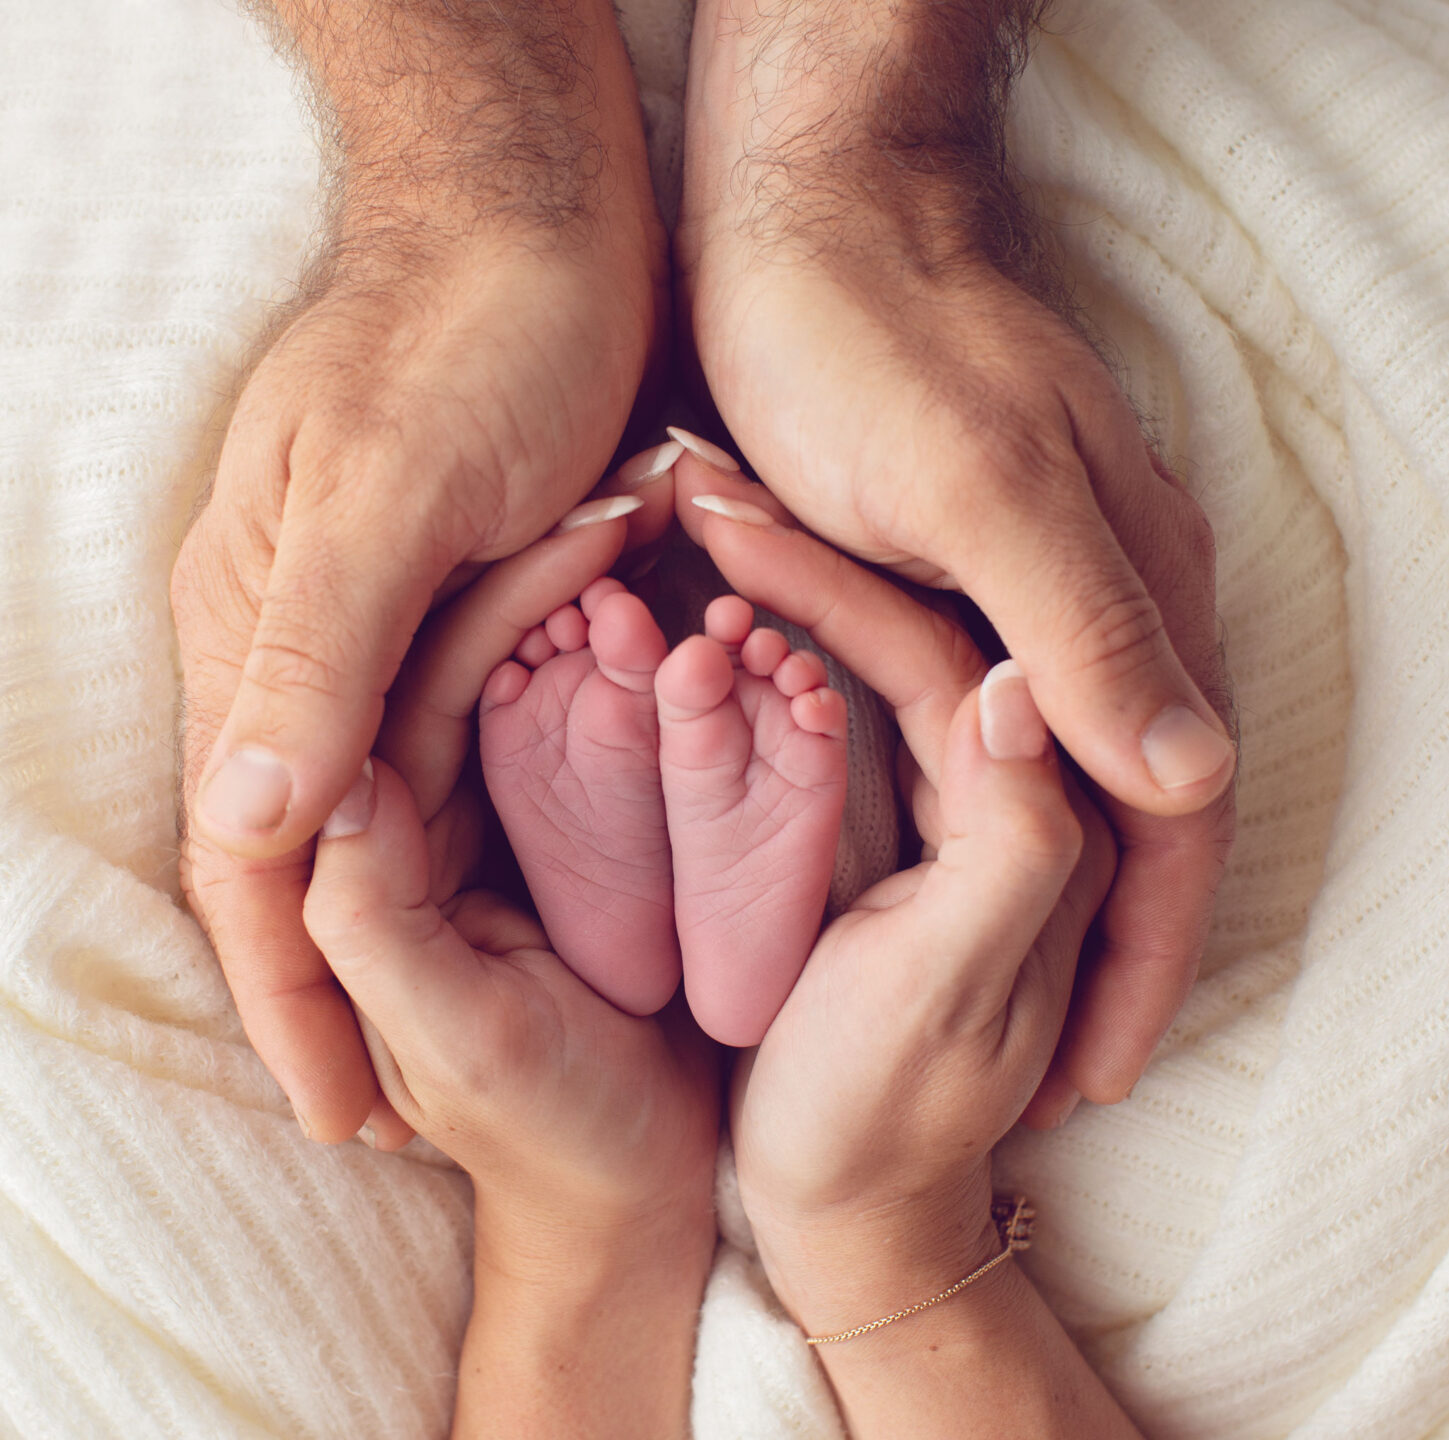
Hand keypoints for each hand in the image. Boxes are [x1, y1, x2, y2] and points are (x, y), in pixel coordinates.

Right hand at [173, 205, 664, 1143]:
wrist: (542, 209)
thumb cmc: (473, 332)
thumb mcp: (389, 493)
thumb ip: (312, 656)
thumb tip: (255, 824)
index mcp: (264, 630)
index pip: (254, 856)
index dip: (293, 999)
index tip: (348, 1119)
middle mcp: (301, 637)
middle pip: (306, 852)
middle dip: (341, 985)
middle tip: (402, 1117)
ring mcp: (375, 616)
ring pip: (385, 802)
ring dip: (410, 913)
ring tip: (462, 1022)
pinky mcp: (454, 590)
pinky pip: (457, 730)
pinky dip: (484, 815)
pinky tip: (522, 874)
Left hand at [302, 513, 716, 1439]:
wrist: (635, 1206)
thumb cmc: (549, 1134)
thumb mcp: (461, 1037)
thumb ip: (378, 922)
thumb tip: (320, 780)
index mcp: (374, 861)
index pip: (403, 702)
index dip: (487, 609)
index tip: (584, 525)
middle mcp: (424, 824)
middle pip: (470, 670)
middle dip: (550, 586)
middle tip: (637, 500)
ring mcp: (500, 827)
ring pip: (535, 683)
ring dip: (597, 609)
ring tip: (668, 524)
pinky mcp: (566, 844)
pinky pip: (593, 730)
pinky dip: (636, 666)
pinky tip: (691, 609)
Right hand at [675, 482, 1109, 1309]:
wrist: (853, 1216)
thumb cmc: (878, 1116)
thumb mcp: (944, 994)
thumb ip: (1014, 847)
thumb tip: (1025, 680)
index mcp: (1040, 821)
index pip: (943, 655)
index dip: (832, 582)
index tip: (720, 517)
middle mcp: (1007, 797)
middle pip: (911, 634)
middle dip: (806, 558)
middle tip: (700, 485)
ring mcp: (945, 811)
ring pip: (872, 659)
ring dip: (785, 589)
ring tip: (694, 519)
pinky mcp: (894, 835)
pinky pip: (843, 710)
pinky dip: (778, 652)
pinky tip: (709, 611)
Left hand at [677, 0, 1234, 1114]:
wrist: (802, 219)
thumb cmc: (867, 345)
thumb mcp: (976, 487)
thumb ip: (1089, 629)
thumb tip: (1192, 782)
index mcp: (1128, 597)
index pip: (1174, 819)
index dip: (1142, 956)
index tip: (1091, 1076)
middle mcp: (1104, 602)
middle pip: (1135, 817)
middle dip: (1106, 955)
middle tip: (1049, 1077)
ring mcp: (1036, 588)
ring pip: (1067, 781)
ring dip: (1050, 899)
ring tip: (1001, 1002)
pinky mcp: (957, 570)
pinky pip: (989, 723)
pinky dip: (973, 814)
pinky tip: (932, 860)